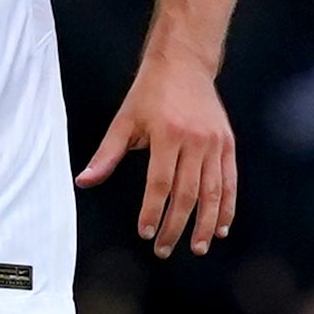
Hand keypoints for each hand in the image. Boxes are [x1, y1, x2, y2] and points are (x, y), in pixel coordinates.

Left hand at [79, 40, 237, 257]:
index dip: (153, 210)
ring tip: (197, 247)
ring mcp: (215, 143)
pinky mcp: (228, 144)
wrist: (184, 64)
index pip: (160, 183)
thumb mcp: (124, 121)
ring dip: (206, 223)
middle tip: (163, 248)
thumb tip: (84, 181)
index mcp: (167, 135)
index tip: (145, 233)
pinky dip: (227, 206)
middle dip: (176, 225)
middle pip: (187, 193)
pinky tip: (220, 227)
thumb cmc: (149, 93)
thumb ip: (106, 155)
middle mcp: (195, 141)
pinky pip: (230, 181)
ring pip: (213, 192)